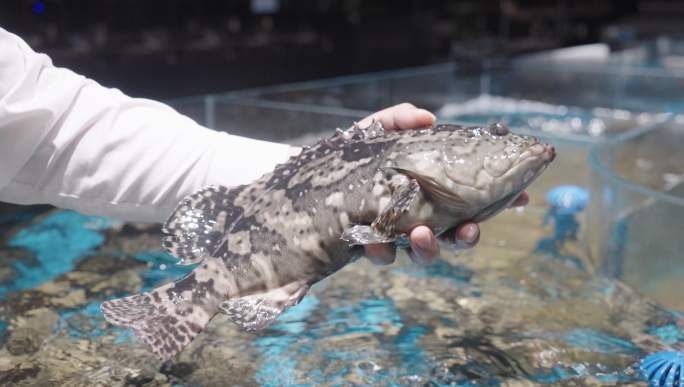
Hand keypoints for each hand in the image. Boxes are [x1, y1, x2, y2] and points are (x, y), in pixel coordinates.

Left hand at [355, 103, 528, 265]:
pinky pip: (380, 255)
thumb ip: (399, 119)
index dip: (497, 203)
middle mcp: (416, 215)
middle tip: (468, 230)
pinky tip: (373, 240)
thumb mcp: (374, 130)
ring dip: (427, 249)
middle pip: (452, 235)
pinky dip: (380, 249)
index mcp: (428, 190)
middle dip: (465, 237)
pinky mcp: (367, 245)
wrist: (306, 175)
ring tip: (420, 235)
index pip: (469, 200)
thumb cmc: (348, 154)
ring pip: (422, 252)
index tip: (522, 199)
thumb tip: (427, 118)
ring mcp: (393, 234)